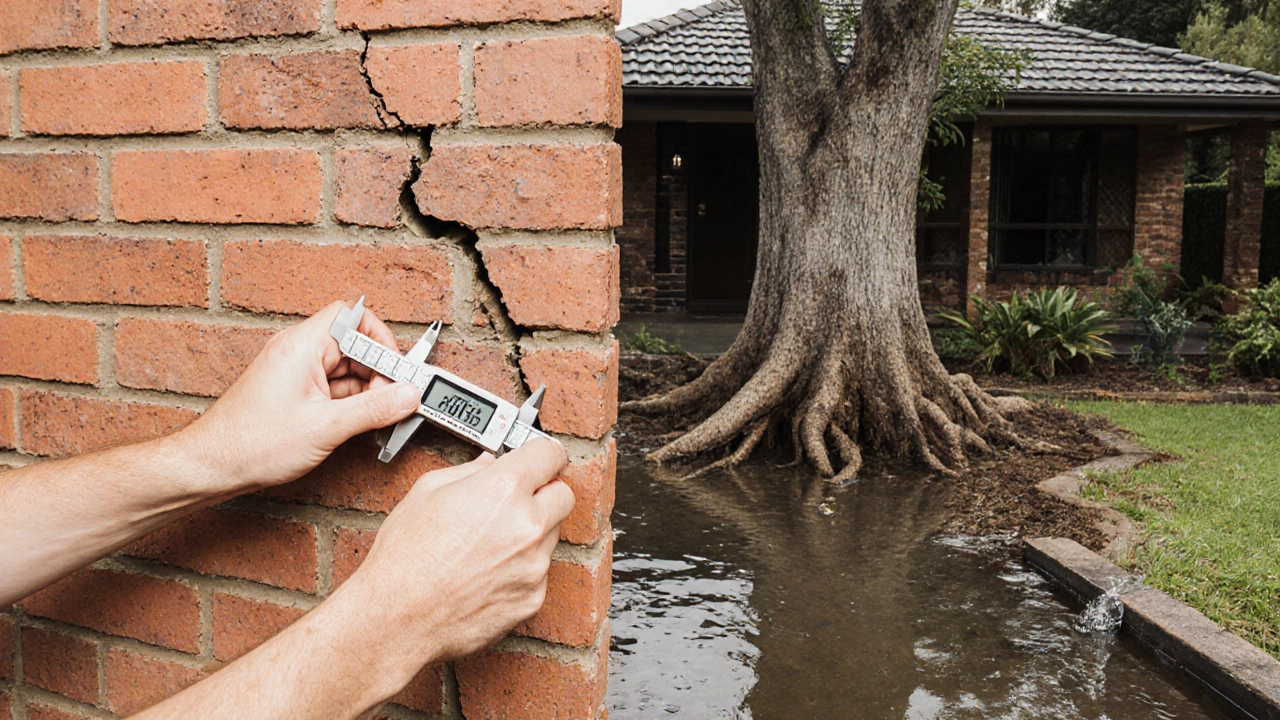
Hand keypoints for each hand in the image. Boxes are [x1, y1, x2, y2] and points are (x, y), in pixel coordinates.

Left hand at [180, 300, 421, 492]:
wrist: (211, 466)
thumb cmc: (252, 443)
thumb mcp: (325, 427)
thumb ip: (373, 409)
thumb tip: (408, 396)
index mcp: (302, 346)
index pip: (353, 317)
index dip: (381, 338)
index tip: (396, 369)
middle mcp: (297, 352)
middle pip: (354, 345)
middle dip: (378, 371)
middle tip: (394, 400)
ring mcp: (294, 373)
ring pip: (345, 369)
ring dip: (366, 391)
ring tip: (378, 418)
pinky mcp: (294, 393)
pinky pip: (332, 388)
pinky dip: (350, 403)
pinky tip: (359, 424)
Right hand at [351, 439, 573, 666]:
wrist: (397, 617)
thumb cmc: (404, 558)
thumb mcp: (427, 492)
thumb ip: (469, 471)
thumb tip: (488, 464)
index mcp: (504, 489)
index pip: (550, 454)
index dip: (543, 453)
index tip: (541, 458)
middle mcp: (528, 525)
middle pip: (564, 494)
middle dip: (546, 491)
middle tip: (520, 498)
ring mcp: (534, 565)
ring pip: (552, 535)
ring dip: (533, 531)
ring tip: (489, 542)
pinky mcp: (533, 598)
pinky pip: (539, 572)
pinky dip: (522, 568)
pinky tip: (488, 571)